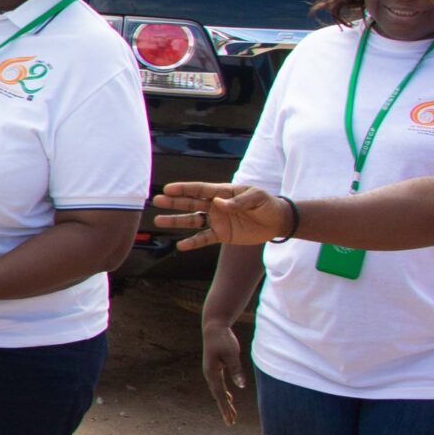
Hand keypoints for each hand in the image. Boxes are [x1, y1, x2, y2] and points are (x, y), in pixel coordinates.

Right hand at [153, 182, 288, 250]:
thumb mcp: (257, 198)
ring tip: (158, 220)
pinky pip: (203, 239)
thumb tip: (220, 203)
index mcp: (223, 192)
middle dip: (174, 202)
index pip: (200, 190)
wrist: (277, 222)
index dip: (184, 189)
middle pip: (191, 203)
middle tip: (156, 200)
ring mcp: (217, 220)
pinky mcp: (221, 234)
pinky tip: (180, 246)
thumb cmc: (267, 204)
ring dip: (176, 221)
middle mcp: (216, 206)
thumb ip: (239, 201)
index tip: (168, 189)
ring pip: (192, 220)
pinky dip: (192, 243)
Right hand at [201, 320, 246, 426]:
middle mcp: (210, 374)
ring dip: (225, 403)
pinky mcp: (216, 368)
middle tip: (231, 422)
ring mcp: (212, 372)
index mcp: (212, 372)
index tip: (230, 419)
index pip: (220, 394)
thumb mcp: (232, 354)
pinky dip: (225, 394)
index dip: (225, 408)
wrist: (213, 327)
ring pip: (219, 391)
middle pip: (218, 395)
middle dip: (225, 409)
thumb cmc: (223, 339)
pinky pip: (220, 385)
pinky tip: (230, 399)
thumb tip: (241, 386)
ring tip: (231, 414)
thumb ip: (236, 370)